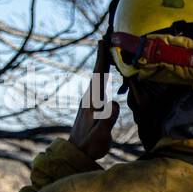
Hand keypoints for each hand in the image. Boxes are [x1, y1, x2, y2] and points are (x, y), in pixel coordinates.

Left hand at [69, 37, 118, 159]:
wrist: (77, 153)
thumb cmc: (90, 145)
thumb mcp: (101, 135)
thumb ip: (107, 119)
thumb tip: (114, 103)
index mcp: (92, 101)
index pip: (98, 75)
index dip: (101, 58)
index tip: (103, 41)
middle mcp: (89, 98)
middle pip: (98, 72)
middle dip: (103, 56)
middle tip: (106, 38)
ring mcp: (90, 102)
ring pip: (98, 78)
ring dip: (103, 64)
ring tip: (108, 52)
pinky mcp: (92, 107)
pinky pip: (100, 86)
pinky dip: (104, 76)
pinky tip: (107, 75)